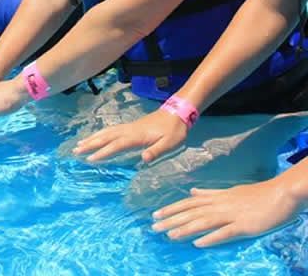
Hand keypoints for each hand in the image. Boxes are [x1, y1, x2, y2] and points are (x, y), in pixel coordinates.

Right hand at [73, 109, 187, 162]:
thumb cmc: (174, 130)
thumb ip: (156, 151)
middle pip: (106, 137)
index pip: (116, 145)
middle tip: (76, 150)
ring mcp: (128, 127)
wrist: (177, 113)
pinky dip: (101, 133)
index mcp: (137, 136)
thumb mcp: (170, 143)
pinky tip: (96, 137)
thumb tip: (144, 159)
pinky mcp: (130, 126)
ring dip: (93, 138)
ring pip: (107, 132)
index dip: (102, 152)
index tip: (90, 158)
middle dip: (91, 144)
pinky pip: (111, 130)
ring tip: (80, 144)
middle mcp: (129, 130)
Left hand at [151, 178, 301, 246]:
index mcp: (216, 198)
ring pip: (203, 222)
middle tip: (154, 227)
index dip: (171, 209)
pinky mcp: (244, 226)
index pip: (188, 203)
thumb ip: (210, 193)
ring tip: (169, 235)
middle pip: (191, 213)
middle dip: (171, 220)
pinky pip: (225, 233)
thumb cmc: (255, 194)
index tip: (155, 214)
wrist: (280, 194)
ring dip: (185, 229)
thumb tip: (192, 192)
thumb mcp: (229, 191)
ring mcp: (231, 215)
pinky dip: (211, 237)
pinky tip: (198, 243)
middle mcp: (219, 205)